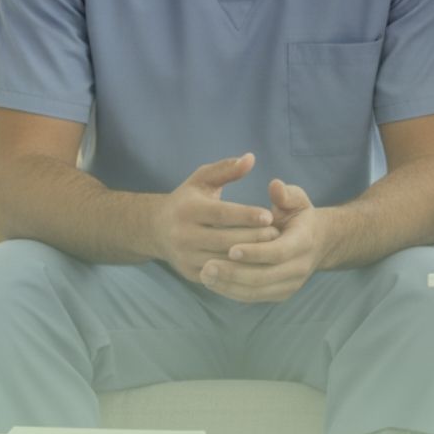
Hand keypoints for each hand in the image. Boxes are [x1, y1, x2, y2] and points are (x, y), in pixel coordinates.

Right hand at [154, 153, 276, 281]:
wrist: (156, 229)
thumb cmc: (187, 199)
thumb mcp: (202, 179)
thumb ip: (227, 169)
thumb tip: (250, 158)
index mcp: (188, 209)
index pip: (221, 214)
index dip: (246, 215)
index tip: (269, 215)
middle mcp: (183, 235)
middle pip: (224, 239)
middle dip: (252, 237)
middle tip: (277, 234)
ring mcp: (185, 257)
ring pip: (223, 260)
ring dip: (249, 257)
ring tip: (273, 249)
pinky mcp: (191, 273)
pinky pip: (220, 275)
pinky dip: (240, 270)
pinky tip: (259, 264)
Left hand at [198, 178, 325, 302]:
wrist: (317, 242)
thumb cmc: (299, 216)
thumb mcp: (297, 200)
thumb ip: (285, 193)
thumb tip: (275, 185)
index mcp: (303, 241)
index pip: (279, 252)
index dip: (255, 252)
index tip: (231, 249)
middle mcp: (299, 267)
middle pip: (264, 276)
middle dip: (234, 273)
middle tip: (206, 266)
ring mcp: (290, 284)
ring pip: (256, 290)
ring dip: (229, 285)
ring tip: (205, 274)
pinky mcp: (280, 294)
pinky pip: (253, 297)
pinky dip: (232, 292)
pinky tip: (213, 282)